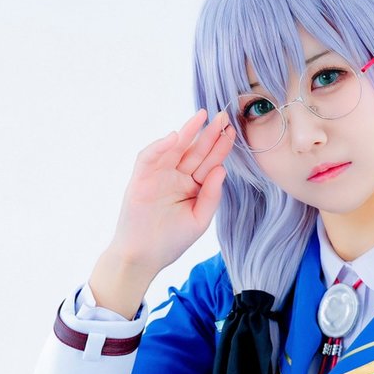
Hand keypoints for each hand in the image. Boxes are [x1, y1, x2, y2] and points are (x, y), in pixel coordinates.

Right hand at [107, 108, 236, 281]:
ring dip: (187, 132)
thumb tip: (221, 169)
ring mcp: (158, 176)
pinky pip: (149, 158)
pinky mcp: (140, 178)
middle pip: (195, 151)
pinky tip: (175, 138)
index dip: (220, 148)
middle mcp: (176, 177)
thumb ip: (211, 196)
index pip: (209, 163)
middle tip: (222, 116)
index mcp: (193, 187)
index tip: (233, 132)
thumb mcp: (199, 220)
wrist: (143, 257)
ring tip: (202, 118)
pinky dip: (160, 147)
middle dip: (208, 134)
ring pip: (174, 149)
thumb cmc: (171, 241)